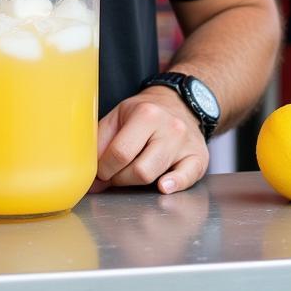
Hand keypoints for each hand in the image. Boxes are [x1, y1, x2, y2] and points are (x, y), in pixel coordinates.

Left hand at [92, 86, 209, 194]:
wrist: (178, 104)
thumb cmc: (144, 113)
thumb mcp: (117, 117)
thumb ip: (100, 143)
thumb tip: (91, 179)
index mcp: (146, 114)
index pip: (120, 152)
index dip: (105, 169)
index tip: (101, 171)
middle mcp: (170, 128)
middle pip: (139, 170)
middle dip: (120, 179)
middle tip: (113, 175)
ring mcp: (186, 144)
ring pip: (156, 177)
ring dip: (136, 184)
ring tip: (130, 174)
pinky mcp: (199, 157)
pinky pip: (187, 178)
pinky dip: (174, 185)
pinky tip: (162, 186)